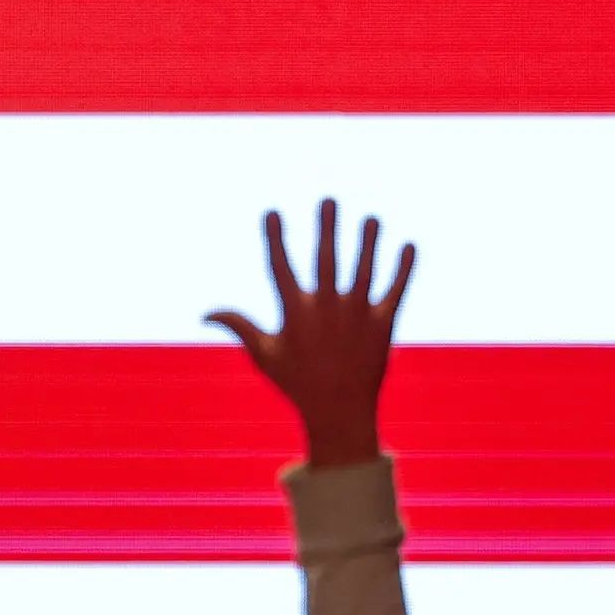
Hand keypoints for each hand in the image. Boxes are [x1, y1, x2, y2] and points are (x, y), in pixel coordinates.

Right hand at [205, 199, 414, 470]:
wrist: (339, 414)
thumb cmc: (297, 384)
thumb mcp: (264, 356)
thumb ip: (239, 327)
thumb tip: (205, 313)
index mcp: (296, 313)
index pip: (281, 267)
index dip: (275, 238)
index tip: (272, 212)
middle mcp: (327, 309)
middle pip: (327, 260)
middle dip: (327, 229)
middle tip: (329, 200)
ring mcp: (357, 316)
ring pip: (364, 270)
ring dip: (369, 242)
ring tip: (372, 218)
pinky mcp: (383, 325)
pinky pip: (396, 291)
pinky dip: (403, 269)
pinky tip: (409, 246)